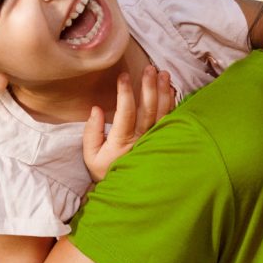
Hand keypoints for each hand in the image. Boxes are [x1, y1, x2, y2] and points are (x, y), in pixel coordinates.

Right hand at [82, 63, 172, 181]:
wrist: (126, 194)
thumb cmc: (106, 172)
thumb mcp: (91, 156)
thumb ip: (91, 132)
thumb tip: (96, 109)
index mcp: (122, 142)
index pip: (126, 112)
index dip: (125, 93)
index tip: (123, 76)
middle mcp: (141, 141)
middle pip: (148, 110)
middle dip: (149, 87)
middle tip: (149, 68)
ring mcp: (154, 142)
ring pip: (162, 114)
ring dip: (163, 92)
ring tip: (163, 73)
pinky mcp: (162, 143)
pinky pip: (170, 122)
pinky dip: (172, 105)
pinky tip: (171, 90)